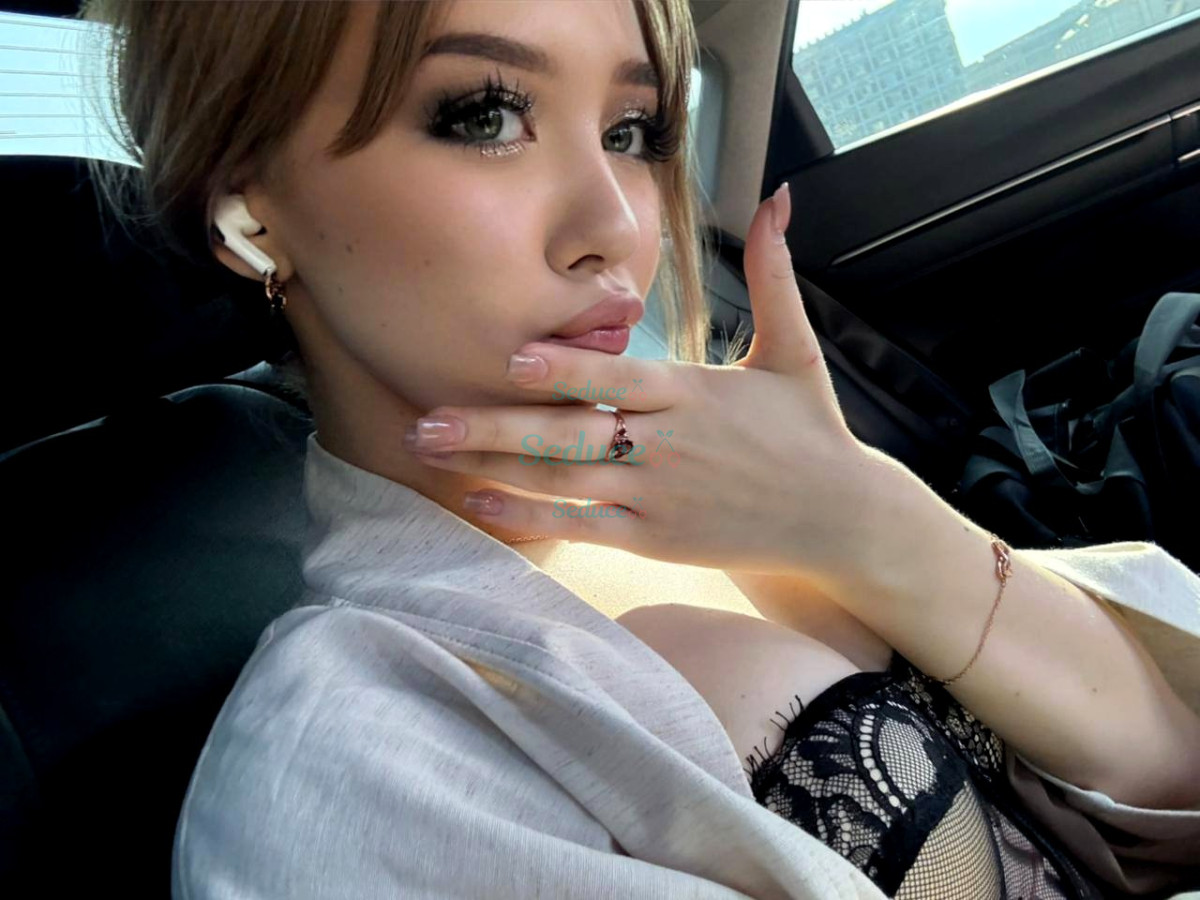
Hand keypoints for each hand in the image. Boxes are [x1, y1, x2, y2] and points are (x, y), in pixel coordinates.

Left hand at [408, 184, 890, 578]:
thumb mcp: (795, 348)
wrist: (841, 519)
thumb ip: (772, 273)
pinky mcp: (655, 539)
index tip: (508, 357)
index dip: (566, 369)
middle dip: (494, 426)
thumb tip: (778, 195)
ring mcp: (658, 498)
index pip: (619, 378)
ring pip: (564, 482)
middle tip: (425, 418)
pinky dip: (531, 518)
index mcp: (693, 394)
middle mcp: (668, 447)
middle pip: (570, 434)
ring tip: (430, 449)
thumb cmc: (811, 430)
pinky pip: (583, 527)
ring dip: (492, 467)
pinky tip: (479, 505)